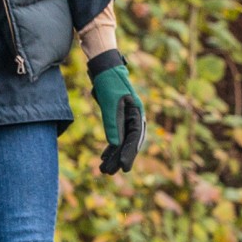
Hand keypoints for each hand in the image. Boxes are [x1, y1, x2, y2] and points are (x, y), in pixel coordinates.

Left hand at [86, 50, 143, 174]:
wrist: (105, 68)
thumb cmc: (109, 82)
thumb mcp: (110, 103)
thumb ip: (112, 123)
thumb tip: (114, 144)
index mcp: (137, 114)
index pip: (134, 138)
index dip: (128, 154)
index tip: (123, 168)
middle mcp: (134, 118)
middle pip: (128, 143)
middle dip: (118, 158)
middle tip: (108, 173)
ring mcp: (127, 119)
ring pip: (121, 142)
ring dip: (112, 155)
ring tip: (103, 170)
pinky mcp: (118, 118)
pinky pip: (115, 136)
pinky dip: (110, 147)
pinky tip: (104, 156)